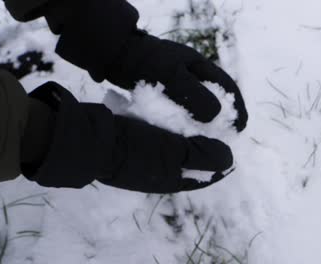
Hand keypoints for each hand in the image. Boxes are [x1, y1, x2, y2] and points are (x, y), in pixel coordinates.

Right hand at [100, 116, 233, 192]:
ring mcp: (144, 158)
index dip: (220, 159)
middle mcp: (159, 172)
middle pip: (190, 159)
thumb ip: (202, 155)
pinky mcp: (132, 143)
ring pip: (174, 145)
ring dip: (184, 132)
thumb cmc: (134, 147)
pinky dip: (166, 125)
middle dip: (204, 143)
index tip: (231, 139)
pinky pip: (157, 135)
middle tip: (214, 123)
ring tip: (194, 113)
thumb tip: (229, 158)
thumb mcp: (173, 151)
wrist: (89, 140)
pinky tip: (169, 109)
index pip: (205, 174)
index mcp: (172, 179)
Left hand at [107, 30, 247, 130]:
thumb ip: (194, 95)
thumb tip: (216, 115)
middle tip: (226, 140)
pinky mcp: (165, 93)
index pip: (228, 88)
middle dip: (223, 119)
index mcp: (201, 67)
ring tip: (208, 143)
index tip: (241, 128)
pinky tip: (185, 136)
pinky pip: (182, 111)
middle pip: (216, 99)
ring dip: (205, 123)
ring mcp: (179, 85)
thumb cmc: (146, 63)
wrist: (116, 57)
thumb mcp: (172, 77)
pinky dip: (187, 123)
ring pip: (199, 107)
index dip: (237, 109)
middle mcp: (193, 75)